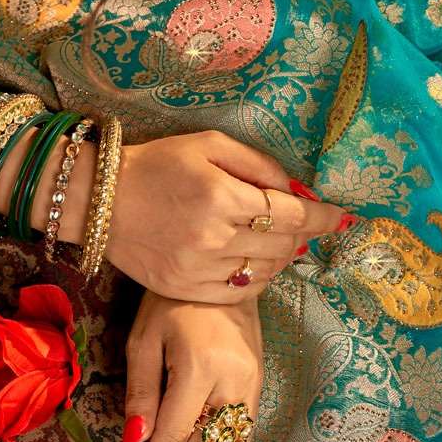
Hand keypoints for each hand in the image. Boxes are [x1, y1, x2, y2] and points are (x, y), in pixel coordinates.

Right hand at [106, 130, 344, 303]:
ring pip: (265, 273)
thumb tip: (299, 191)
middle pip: (283, 245)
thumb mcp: (210, 146)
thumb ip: (260, 166)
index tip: (340, 217)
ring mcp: (199, 270)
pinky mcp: (186, 290)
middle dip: (301, 234)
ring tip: (273, 240)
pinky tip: (251, 262)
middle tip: (300, 223)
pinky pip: (239, 294)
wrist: (101, 201)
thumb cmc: (158, 165)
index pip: (292, 215)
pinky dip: (256, 280)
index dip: (322, 218)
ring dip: (280, 257)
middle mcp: (214, 238)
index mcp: (222, 197)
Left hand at [111, 291, 263, 441]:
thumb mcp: (143, 343)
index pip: (174, 436)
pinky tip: (182, 440)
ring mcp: (253, 387)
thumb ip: (141, 395)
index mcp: (202, 368)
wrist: (222, 274)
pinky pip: (234, 433)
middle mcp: (235, 384)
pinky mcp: (259, 387)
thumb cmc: (173, 301)